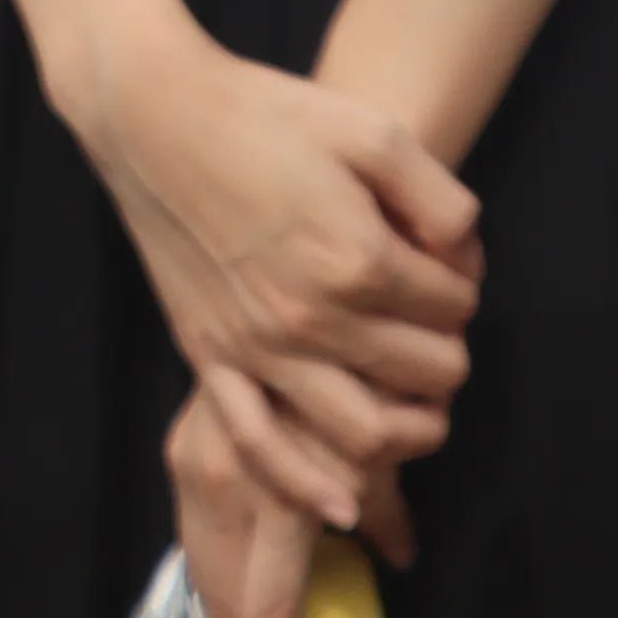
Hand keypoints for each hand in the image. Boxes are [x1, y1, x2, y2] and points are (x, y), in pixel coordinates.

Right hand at [70, 18, 478, 530]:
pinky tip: (344, 506)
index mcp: (358, 260)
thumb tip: (465, 259)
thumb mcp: (372, 131)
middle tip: (427, 316)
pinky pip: (260, 443)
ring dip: (410, 428)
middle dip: (446, 348)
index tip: (438, 258)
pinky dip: (306, 485)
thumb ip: (441, 199)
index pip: (455, 307)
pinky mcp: (211, 352)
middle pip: (428, 373)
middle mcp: (312, 316)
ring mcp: (257, 344)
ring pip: (365, 432)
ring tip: (414, 401)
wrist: (152, 113)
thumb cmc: (262, 112)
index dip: (461, 281)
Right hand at [160, 380, 386, 617]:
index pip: (265, 611)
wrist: (289, 304)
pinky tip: (239, 557)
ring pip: (199, 564)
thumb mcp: (380, 449)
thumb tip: (399, 557)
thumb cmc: (353, 377)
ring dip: (227, 598)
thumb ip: (385, 508)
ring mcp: (195, 466)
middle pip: (220, 596)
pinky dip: (215, 556)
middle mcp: (221, 491)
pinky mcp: (182, 445)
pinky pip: (192, 526)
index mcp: (276, 505)